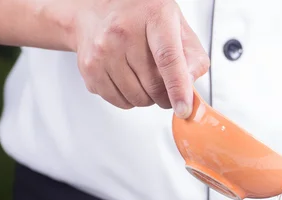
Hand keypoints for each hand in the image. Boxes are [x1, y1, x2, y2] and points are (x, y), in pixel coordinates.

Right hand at [70, 0, 209, 117]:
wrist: (96, 9)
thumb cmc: (141, 17)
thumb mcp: (176, 24)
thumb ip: (192, 55)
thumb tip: (190, 86)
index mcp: (153, 17)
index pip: (168, 58)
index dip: (178, 88)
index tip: (184, 108)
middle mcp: (123, 31)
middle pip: (153, 85)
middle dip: (166, 95)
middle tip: (166, 86)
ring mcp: (103, 50)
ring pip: (137, 98)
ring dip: (148, 98)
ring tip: (145, 77)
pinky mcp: (89, 68)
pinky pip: (119, 101)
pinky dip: (130, 99)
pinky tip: (129, 79)